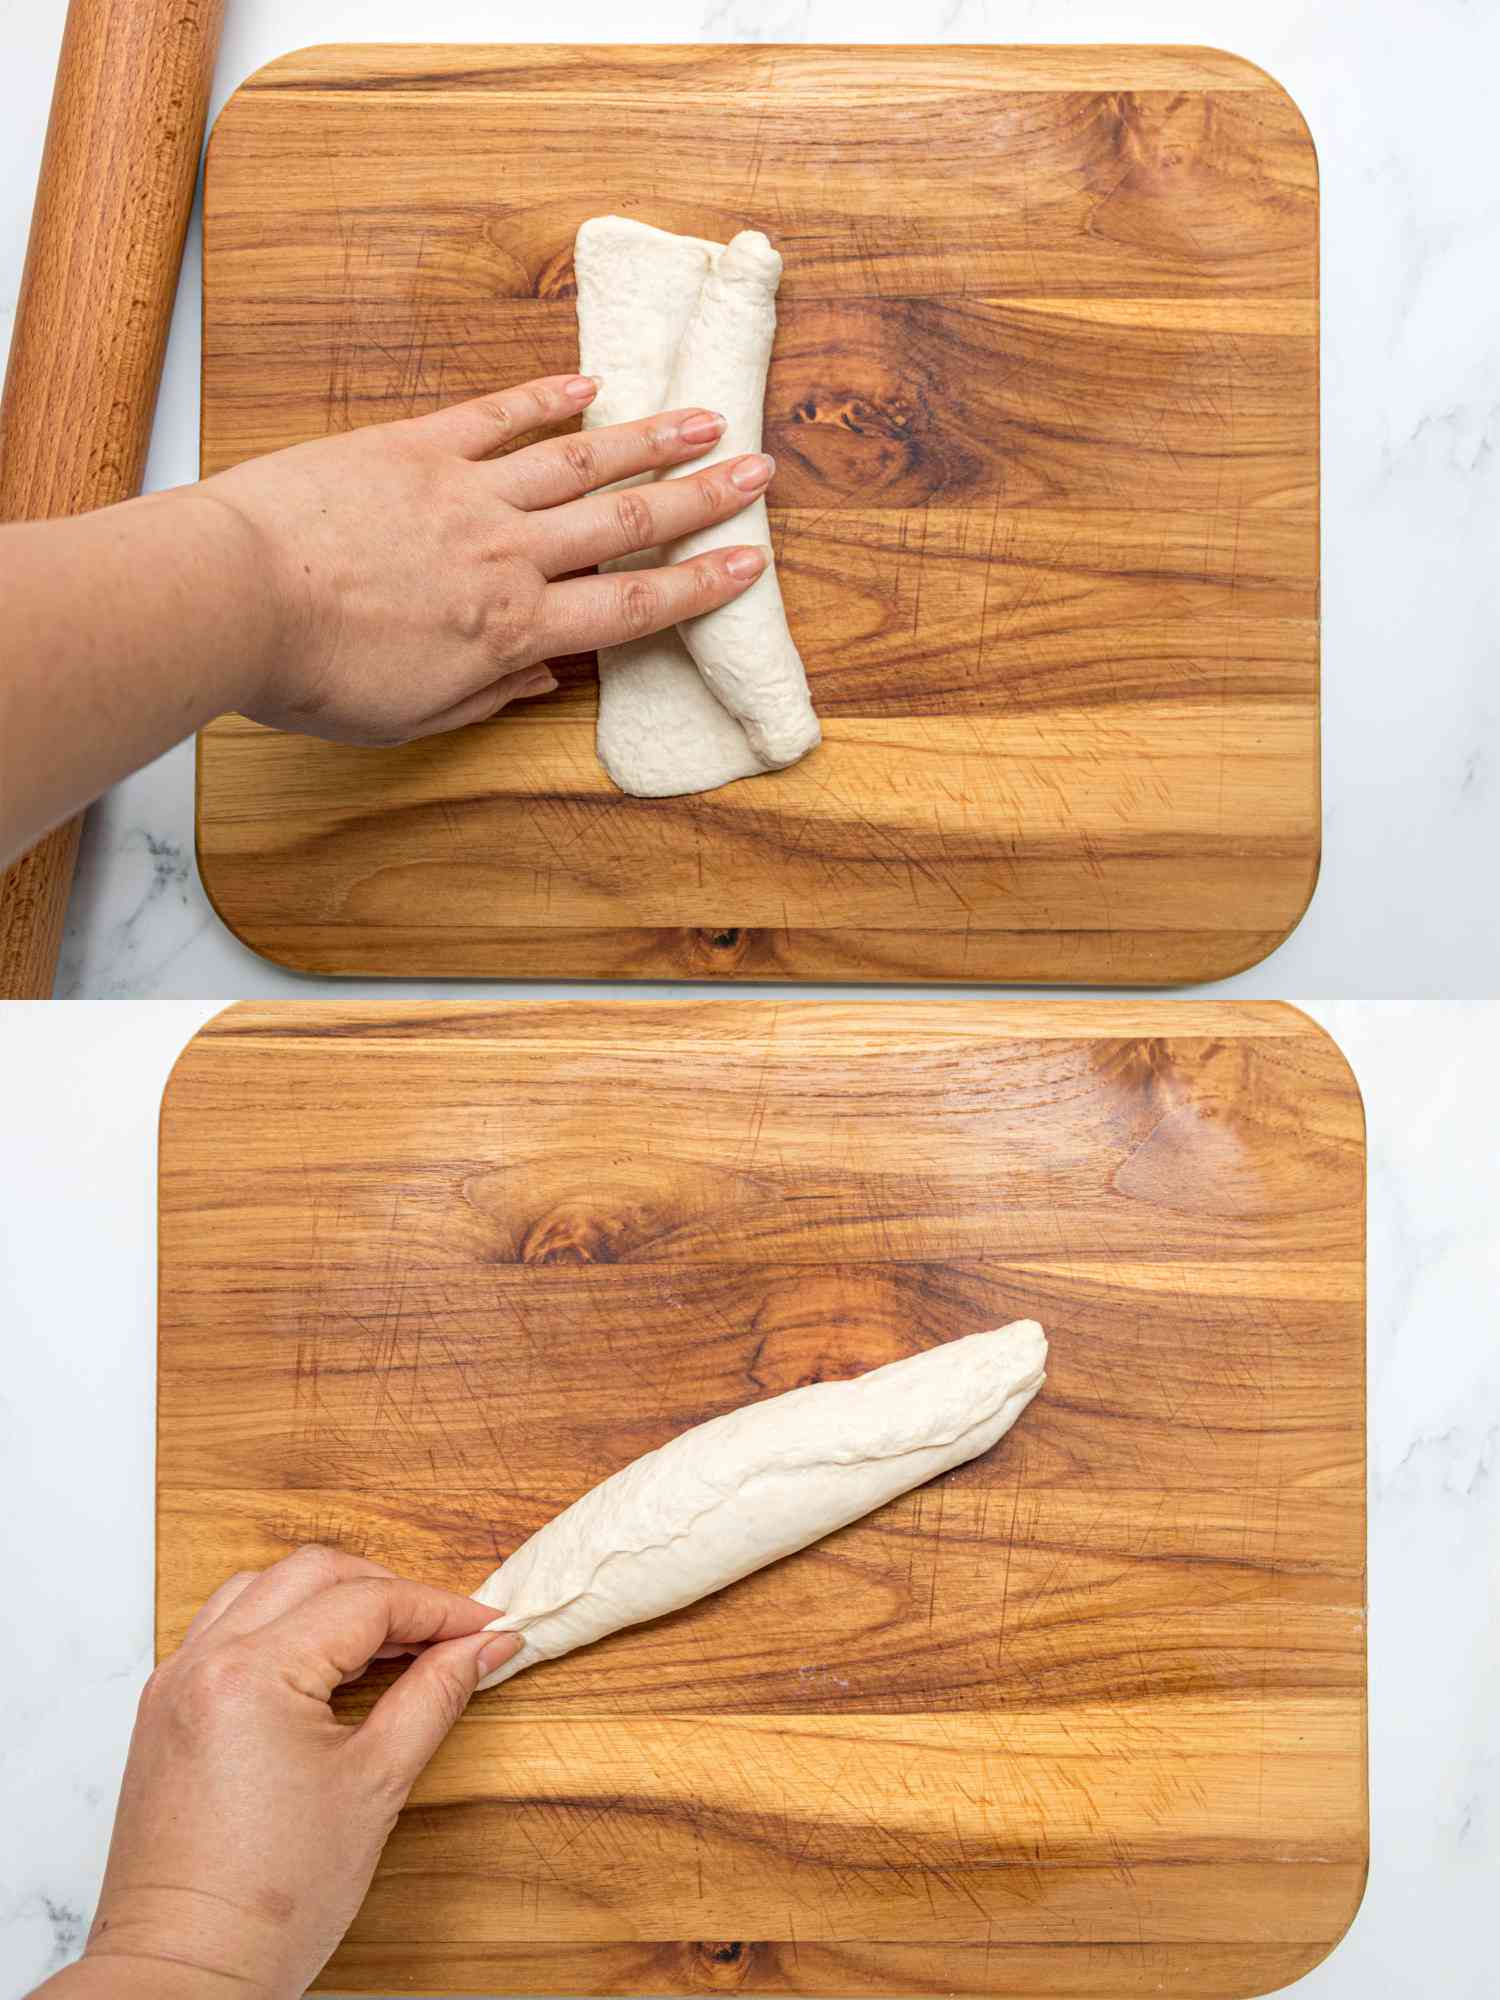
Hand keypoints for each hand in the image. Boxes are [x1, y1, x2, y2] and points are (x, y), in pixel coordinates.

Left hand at [43, 1546, 518, 1999]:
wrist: (184, 1974)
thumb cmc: (271, 1903)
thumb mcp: (375, 1786)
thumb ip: (433, 1697)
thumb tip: (483, 1648)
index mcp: (253, 1673)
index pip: (366, 1603)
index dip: (438, 1609)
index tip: (485, 1627)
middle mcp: (205, 1661)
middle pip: (314, 1574)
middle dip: (388, 1590)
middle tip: (445, 1631)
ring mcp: (176, 1682)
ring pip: (264, 1589)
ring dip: (331, 1598)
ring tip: (389, 1643)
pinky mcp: (166, 1710)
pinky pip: (228, 1628)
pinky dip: (283, 1625)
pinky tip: (325, 1665)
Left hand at [206, 372, 773, 744]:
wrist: (233, 598)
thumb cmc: (312, 675)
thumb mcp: (410, 716)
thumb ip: (486, 696)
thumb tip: (543, 681)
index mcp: (513, 630)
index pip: (631, 608)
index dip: (698, 587)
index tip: (750, 564)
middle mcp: (509, 556)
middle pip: (627, 524)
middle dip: (700, 498)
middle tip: (759, 472)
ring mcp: (467, 492)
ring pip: (580, 461)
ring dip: (649, 438)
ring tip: (703, 415)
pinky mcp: (417, 446)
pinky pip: (498, 417)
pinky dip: (547, 398)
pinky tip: (590, 384)